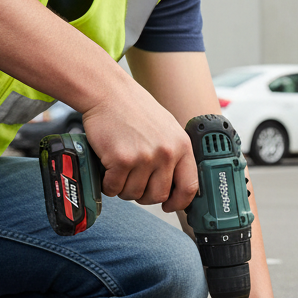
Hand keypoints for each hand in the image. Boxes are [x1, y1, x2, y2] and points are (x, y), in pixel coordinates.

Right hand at [80, 73, 197, 211]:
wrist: (108, 92)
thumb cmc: (134, 109)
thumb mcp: (167, 128)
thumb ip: (175, 154)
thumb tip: (178, 185)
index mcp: (181, 146)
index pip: (189, 187)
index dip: (179, 202)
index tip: (169, 206)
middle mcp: (166, 153)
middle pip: (159, 195)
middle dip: (144, 196)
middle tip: (135, 183)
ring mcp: (144, 157)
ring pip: (135, 194)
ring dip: (124, 189)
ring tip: (120, 172)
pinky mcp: (122, 159)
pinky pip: (115, 187)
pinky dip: (108, 184)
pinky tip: (107, 170)